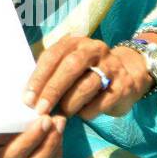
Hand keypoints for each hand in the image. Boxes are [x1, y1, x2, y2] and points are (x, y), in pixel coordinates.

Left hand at [22, 35, 152, 119]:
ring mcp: (111, 66)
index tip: (28, 98)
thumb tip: (29, 97)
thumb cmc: (87, 73)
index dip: (39, 77)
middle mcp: (94, 49)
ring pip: (88, 84)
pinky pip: (103, 100)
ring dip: (71, 102)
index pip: (53, 56)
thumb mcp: (69, 66)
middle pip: (71, 67)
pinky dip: (89, 110)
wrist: (128, 74)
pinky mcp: (123, 85)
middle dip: (53, 90)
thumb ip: (51, 74)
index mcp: (75, 42)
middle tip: (41, 109)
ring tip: (63, 113)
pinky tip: (82, 114)